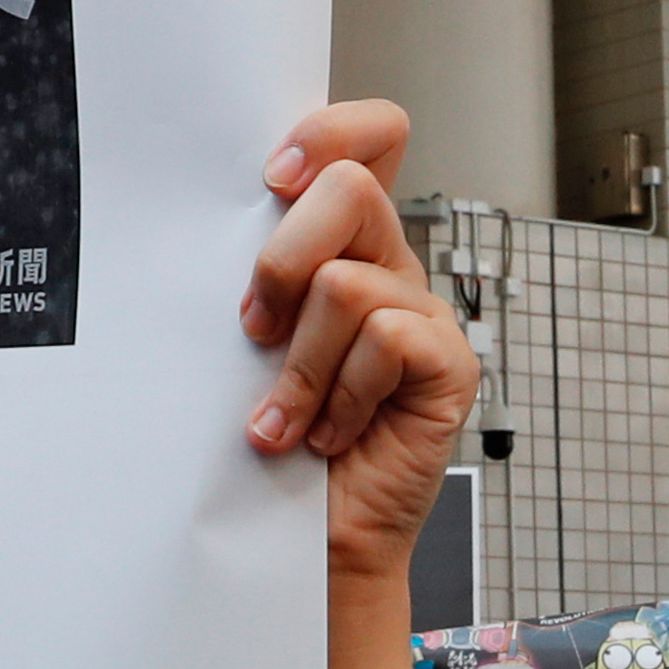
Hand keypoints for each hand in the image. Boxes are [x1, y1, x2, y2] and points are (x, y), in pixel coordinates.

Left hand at [240, 101, 478, 577]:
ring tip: (286, 419)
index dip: (327, 131)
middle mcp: (391, 266)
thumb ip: (257, 272)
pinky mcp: (450, 364)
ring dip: (299, 364)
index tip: (272, 178)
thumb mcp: (250, 338)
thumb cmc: (273, 436)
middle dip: (280, 262)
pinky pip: (386, 340)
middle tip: (254, 332)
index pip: (369, 137)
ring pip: (347, 284)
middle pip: (349, 190)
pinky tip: (331, 433)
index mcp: (345, 243)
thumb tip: (218, 224)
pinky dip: (342, 394)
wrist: (303, 537)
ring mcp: (426, 314)